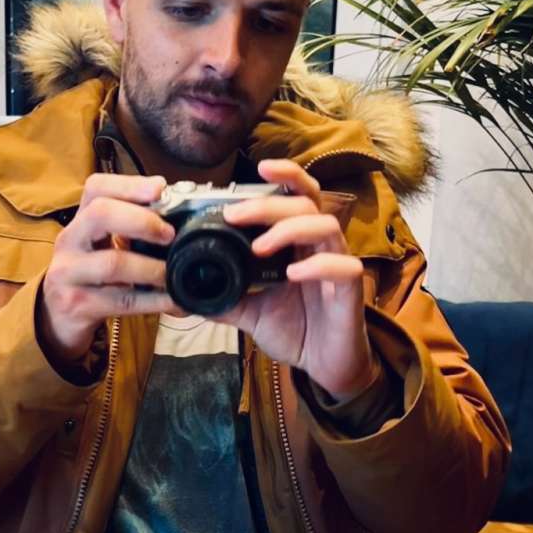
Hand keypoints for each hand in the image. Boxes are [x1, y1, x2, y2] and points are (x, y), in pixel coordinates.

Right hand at [38, 172, 177, 363]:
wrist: (57, 319)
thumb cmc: (90, 278)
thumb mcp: (101, 248)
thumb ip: (130, 230)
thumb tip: (180, 217)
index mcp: (79, 221)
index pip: (97, 188)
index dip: (130, 184)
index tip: (161, 189)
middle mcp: (69, 242)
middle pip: (100, 214)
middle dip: (141, 220)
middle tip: (169, 234)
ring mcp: (69, 274)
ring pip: (113, 263)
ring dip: (151, 268)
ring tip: (172, 274)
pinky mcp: (77, 305)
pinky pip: (123, 300)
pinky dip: (154, 301)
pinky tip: (174, 301)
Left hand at [219, 159, 378, 403]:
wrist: (322, 364)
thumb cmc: (294, 328)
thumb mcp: (248, 312)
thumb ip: (222, 296)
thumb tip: (182, 290)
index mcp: (297, 242)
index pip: (296, 195)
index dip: (284, 175)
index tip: (258, 168)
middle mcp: (319, 246)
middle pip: (304, 203)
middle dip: (267, 205)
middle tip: (234, 217)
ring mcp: (337, 264)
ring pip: (325, 225)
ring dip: (289, 230)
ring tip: (259, 249)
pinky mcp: (350, 291)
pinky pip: (343, 267)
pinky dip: (316, 266)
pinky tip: (293, 274)